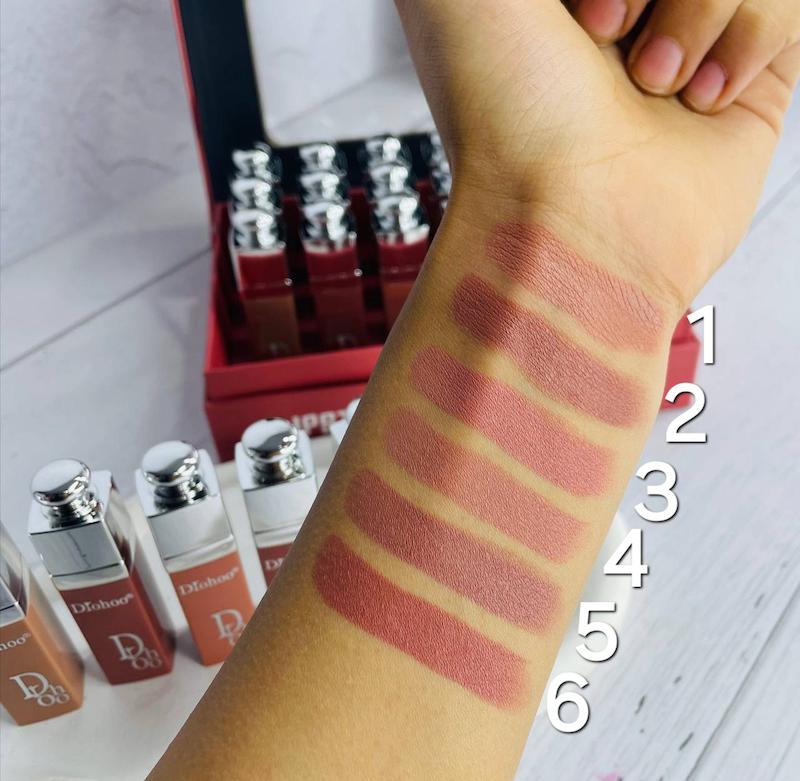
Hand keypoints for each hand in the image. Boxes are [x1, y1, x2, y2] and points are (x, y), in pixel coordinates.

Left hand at [396, 0, 798, 309]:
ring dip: (699, 0)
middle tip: (600, 26)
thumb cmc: (509, 110)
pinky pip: (790, 1)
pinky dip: (748, 38)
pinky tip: (693, 100)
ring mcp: (692, 22)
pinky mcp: (753, 66)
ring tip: (648, 81)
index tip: (583, 11)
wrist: (574, 225)